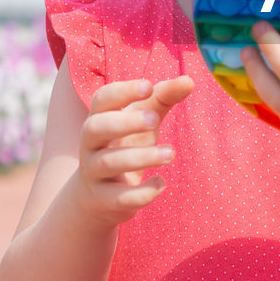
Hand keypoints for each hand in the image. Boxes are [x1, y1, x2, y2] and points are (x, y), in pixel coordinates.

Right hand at [76, 75, 193, 225]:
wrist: (96, 197)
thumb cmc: (125, 146)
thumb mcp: (143, 120)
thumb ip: (164, 98)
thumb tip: (189, 81)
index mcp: (99, 117)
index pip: (102, 99)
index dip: (122, 91)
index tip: (148, 86)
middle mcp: (90, 144)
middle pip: (96, 128)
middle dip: (125, 123)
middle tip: (154, 119)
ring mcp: (93, 172)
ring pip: (109, 163)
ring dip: (142, 157)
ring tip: (171, 154)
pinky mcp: (103, 200)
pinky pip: (119, 197)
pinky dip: (142, 193)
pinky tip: (161, 183)